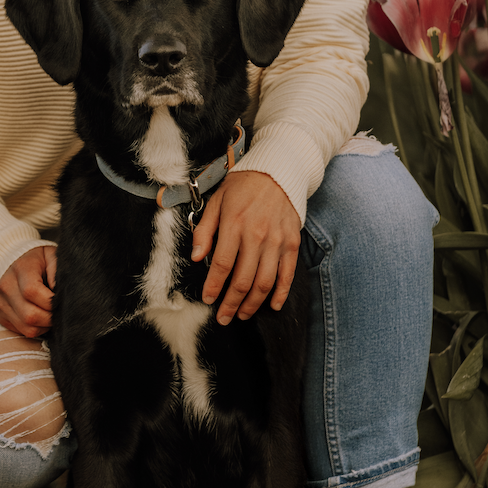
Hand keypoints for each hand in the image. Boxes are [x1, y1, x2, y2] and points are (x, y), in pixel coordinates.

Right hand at [0, 245, 57, 337]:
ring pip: (27, 328)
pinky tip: (41, 317)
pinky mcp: (0, 316)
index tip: (61, 301)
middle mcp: (6, 287)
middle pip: (30, 315)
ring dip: (45, 326)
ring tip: (51, 314)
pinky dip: (36, 329)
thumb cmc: (39, 260)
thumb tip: (62, 293)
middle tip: (60, 311)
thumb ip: (58, 271)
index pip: (32, 292)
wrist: (15, 262)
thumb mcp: (52, 256)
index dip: (51, 302)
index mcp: (20, 269)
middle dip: (50, 318)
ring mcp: (0, 303)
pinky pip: (22, 332)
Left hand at [190, 170, 299, 325]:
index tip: (208, 299)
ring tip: (242, 314)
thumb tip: (196, 258)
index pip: (222, 265)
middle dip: (231, 304)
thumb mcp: (217, 202)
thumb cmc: (243, 186)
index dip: (214, 287)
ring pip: (264, 282)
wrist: (278, 171)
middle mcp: (257, 235)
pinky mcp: (291, 243)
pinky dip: (281, 293)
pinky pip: (287, 274)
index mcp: (235, 225)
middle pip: (243, 280)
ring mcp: (277, 241)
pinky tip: (273, 305)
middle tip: (224, 316)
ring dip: (252, 303)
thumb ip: (205, 231)